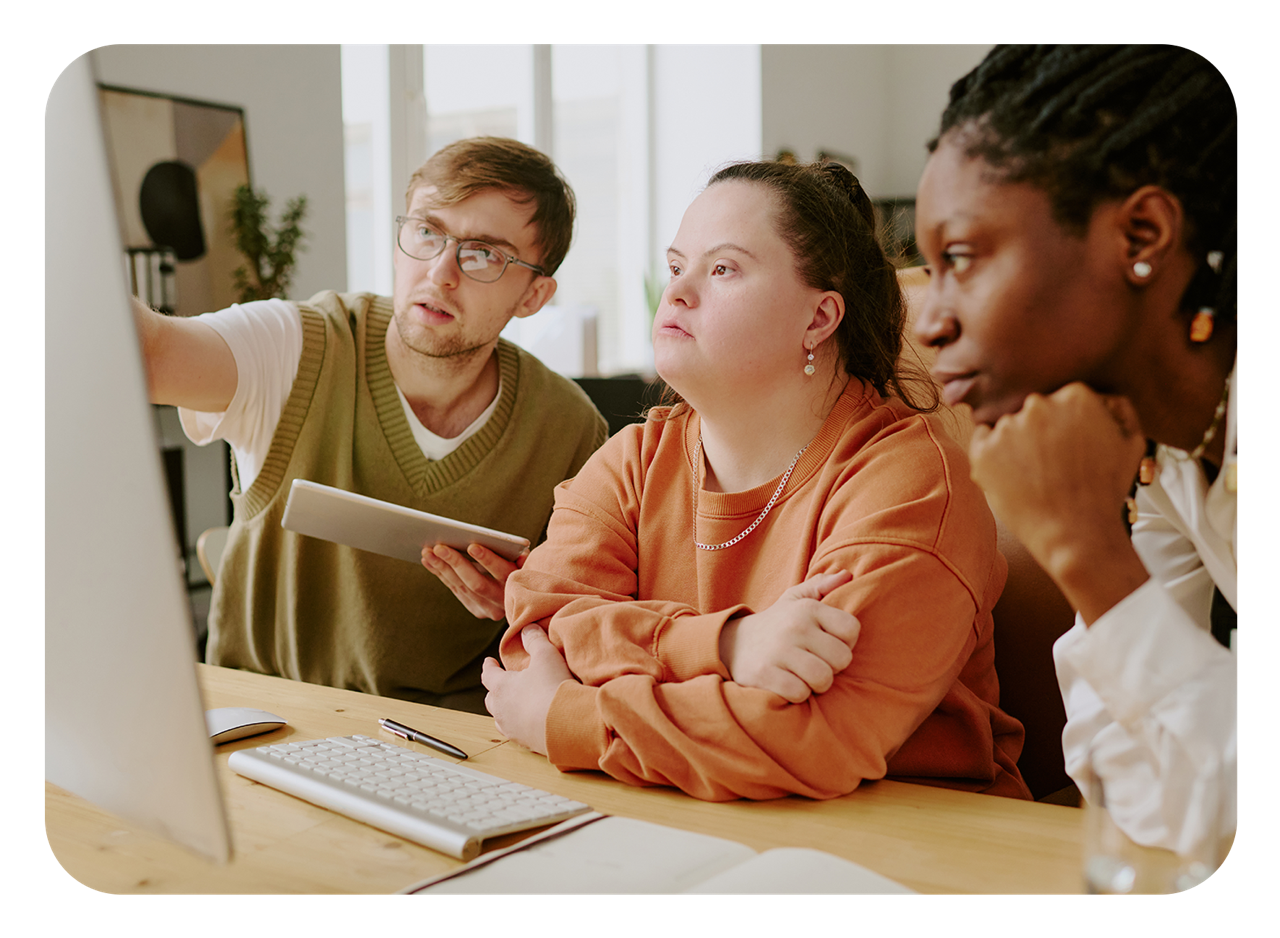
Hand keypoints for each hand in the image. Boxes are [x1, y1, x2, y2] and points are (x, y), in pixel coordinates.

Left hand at [421, 543, 526, 619]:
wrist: (528, 600)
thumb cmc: (523, 569)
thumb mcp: (525, 562)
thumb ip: (519, 556)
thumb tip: (518, 552)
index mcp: (518, 584)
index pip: (502, 572)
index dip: (487, 559)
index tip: (472, 546)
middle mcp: (503, 601)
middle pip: (476, 583)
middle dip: (456, 563)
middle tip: (439, 547)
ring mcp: (488, 609)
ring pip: (461, 587)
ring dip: (441, 568)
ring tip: (427, 552)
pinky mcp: (477, 610)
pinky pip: (456, 590)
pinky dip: (441, 574)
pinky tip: (429, 561)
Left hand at [482, 627, 574, 754]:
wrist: (567, 724)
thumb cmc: (553, 688)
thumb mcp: (546, 656)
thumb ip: (535, 640)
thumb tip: (527, 628)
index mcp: (502, 687)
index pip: (488, 675)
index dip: (488, 667)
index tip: (488, 662)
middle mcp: (501, 710)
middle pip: (491, 699)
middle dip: (495, 690)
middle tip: (502, 684)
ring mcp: (512, 728)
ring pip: (500, 718)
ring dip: (505, 710)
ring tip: (514, 705)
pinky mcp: (525, 743)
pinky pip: (516, 732)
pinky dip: (518, 725)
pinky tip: (529, 722)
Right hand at [718, 571, 859, 702]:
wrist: (731, 643)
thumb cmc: (777, 624)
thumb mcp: (795, 598)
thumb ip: (822, 586)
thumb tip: (848, 575)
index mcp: (808, 608)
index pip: (852, 629)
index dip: (846, 642)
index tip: (830, 644)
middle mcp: (795, 626)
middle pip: (842, 659)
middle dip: (833, 667)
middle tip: (817, 663)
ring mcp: (778, 650)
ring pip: (823, 679)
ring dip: (817, 684)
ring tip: (805, 676)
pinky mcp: (764, 673)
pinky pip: (799, 693)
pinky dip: (797, 694)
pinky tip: (788, 684)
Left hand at [968, 383, 1149, 623]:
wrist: (1077, 533)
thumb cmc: (1105, 492)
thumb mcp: (1131, 443)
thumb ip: (1118, 408)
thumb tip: (1102, 396)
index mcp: (1075, 395)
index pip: (1058, 400)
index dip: (1064, 426)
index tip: (1068, 448)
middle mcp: (1038, 405)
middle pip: (1032, 411)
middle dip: (1039, 432)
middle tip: (1051, 464)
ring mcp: (1008, 428)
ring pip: (1007, 426)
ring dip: (1015, 444)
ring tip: (1034, 475)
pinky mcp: (983, 451)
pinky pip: (981, 440)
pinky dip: (992, 454)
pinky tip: (1012, 474)